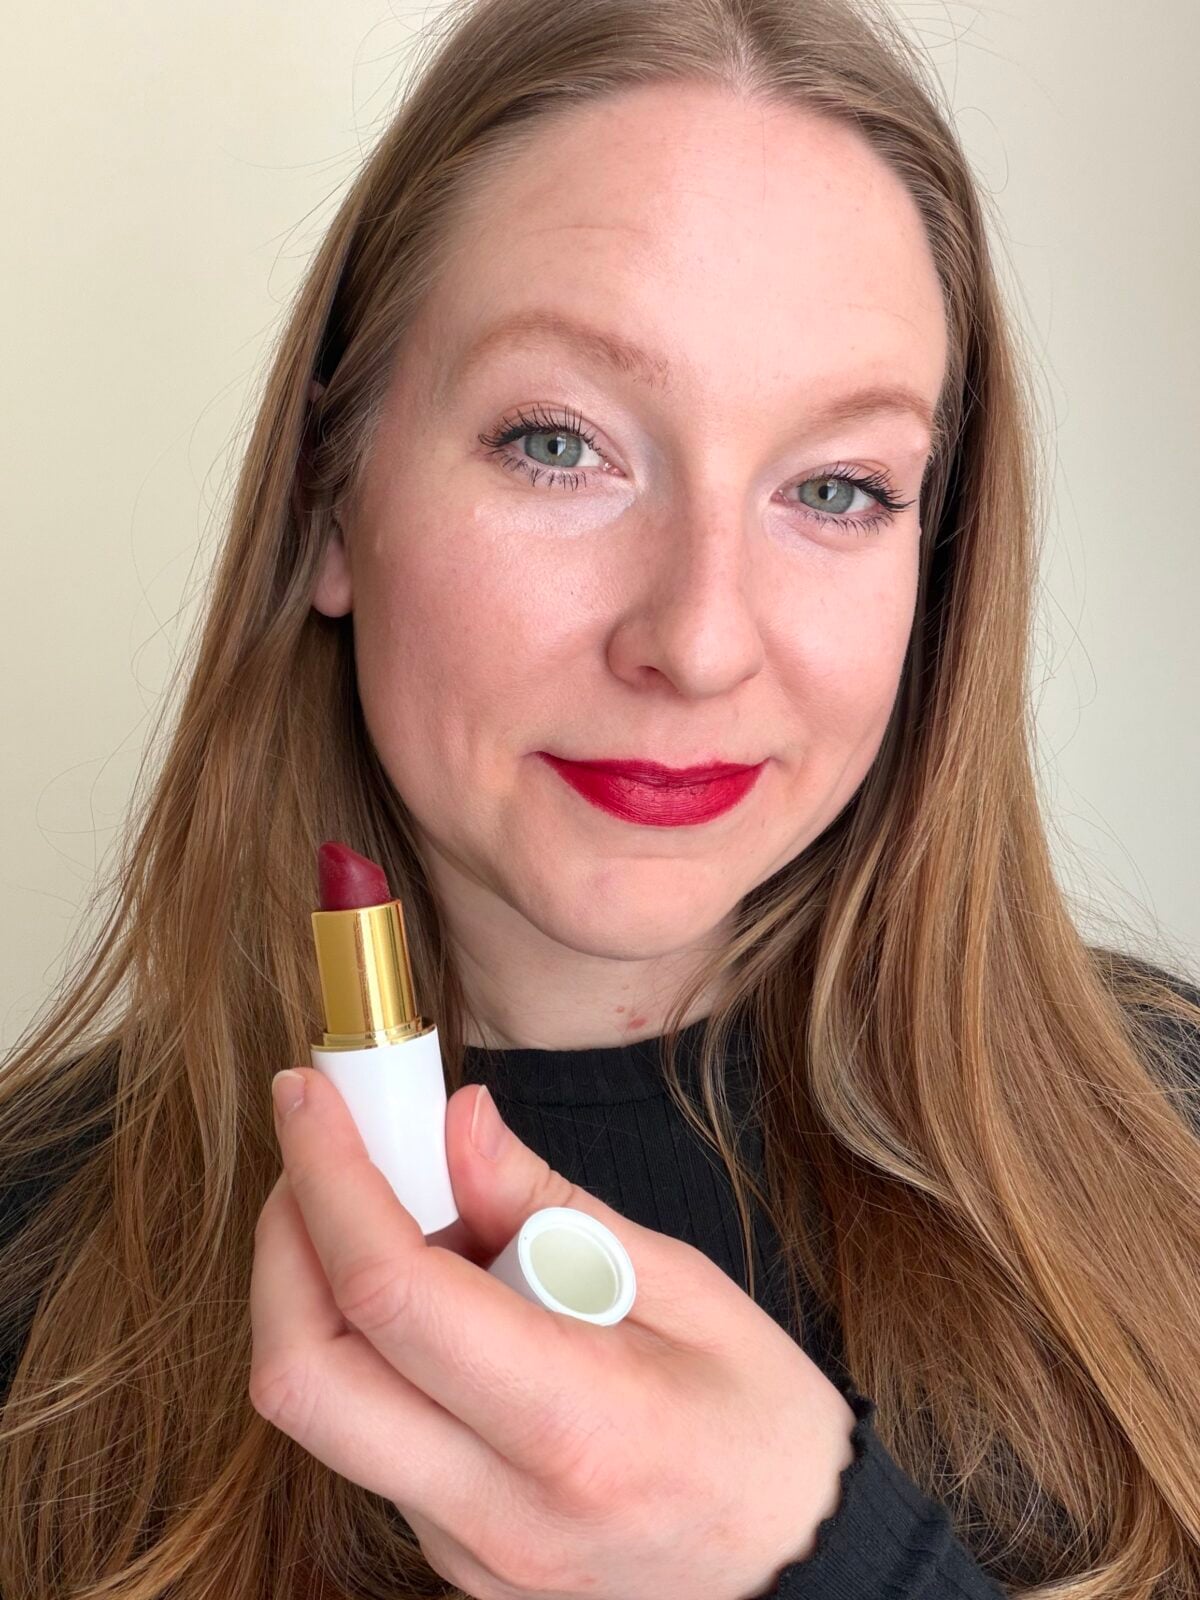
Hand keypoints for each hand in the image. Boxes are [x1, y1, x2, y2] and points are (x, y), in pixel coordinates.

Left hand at [249, 1067, 857, 1599]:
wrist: (797, 1570)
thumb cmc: (762, 1426)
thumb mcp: (687, 1288)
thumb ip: (552, 1205)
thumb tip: (457, 1123)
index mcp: (577, 1424)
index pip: (392, 1295)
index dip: (329, 1180)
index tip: (309, 1100)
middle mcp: (500, 1510)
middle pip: (302, 1377)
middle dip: (281, 1243)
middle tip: (319, 1156)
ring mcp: (466, 1553)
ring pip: (323, 1412)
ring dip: (320, 1293)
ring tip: (411, 1225)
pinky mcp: (451, 1563)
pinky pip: (368, 1440)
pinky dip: (369, 1350)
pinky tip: (443, 1307)